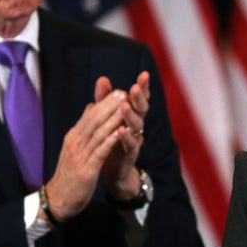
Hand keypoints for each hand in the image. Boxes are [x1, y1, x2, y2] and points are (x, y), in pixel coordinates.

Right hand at [43, 88, 129, 221]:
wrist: (58, 200)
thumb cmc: (69, 174)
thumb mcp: (74, 149)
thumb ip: (83, 129)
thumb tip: (90, 107)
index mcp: (73, 137)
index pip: (90, 115)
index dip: (104, 103)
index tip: (118, 92)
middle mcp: (76, 143)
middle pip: (94, 120)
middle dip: (109, 105)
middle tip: (124, 92)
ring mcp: (80, 156)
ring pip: (98, 132)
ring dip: (113, 118)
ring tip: (126, 107)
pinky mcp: (87, 169)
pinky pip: (100, 151)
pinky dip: (111, 140)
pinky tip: (121, 131)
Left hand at [95, 71, 150, 198]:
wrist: (113, 171)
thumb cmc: (111, 141)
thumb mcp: (106, 118)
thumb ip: (105, 100)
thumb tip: (102, 79)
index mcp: (132, 115)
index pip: (139, 99)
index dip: (143, 87)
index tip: (144, 74)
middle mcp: (136, 126)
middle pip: (142, 109)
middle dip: (140, 98)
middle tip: (135, 87)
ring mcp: (135, 140)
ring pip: (137, 126)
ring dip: (131, 116)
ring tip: (125, 106)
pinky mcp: (130, 155)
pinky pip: (131, 145)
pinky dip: (126, 138)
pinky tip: (120, 131)